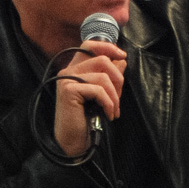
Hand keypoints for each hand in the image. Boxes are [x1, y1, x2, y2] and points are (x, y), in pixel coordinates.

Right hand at [53, 41, 126, 156]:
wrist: (73, 142)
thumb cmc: (85, 120)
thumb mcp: (101, 95)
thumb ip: (109, 76)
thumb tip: (121, 60)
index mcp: (74, 69)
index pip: (88, 45)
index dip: (107, 47)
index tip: (122, 56)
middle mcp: (68, 71)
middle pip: (101, 59)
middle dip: (117, 79)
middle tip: (119, 98)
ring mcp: (66, 80)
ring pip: (102, 76)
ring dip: (114, 96)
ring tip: (114, 110)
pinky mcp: (69, 90)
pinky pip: (98, 89)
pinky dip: (108, 103)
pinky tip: (108, 114)